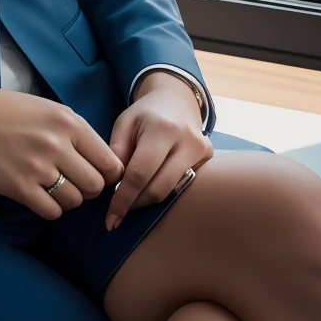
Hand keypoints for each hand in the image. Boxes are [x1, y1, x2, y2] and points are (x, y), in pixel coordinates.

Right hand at [0, 77, 124, 219]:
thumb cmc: (1, 110)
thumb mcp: (44, 108)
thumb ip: (72, 130)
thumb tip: (100, 161)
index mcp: (67, 121)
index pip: (109, 162)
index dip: (107, 174)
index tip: (95, 175)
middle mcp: (56, 143)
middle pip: (96, 185)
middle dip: (88, 189)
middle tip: (72, 184)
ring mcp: (38, 166)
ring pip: (75, 201)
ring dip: (66, 199)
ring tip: (50, 187)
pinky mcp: (19, 187)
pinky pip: (52, 212)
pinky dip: (48, 208)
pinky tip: (36, 194)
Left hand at [105, 71, 213, 229]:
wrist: (176, 100)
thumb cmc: (145, 114)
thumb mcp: (124, 123)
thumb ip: (116, 151)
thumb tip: (111, 184)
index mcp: (162, 128)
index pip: (140, 173)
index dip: (123, 199)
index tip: (111, 219)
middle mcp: (187, 141)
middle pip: (158, 188)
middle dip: (135, 204)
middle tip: (117, 210)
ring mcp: (202, 151)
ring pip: (171, 192)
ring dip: (147, 200)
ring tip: (130, 199)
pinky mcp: (209, 158)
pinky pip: (182, 186)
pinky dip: (162, 191)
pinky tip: (149, 189)